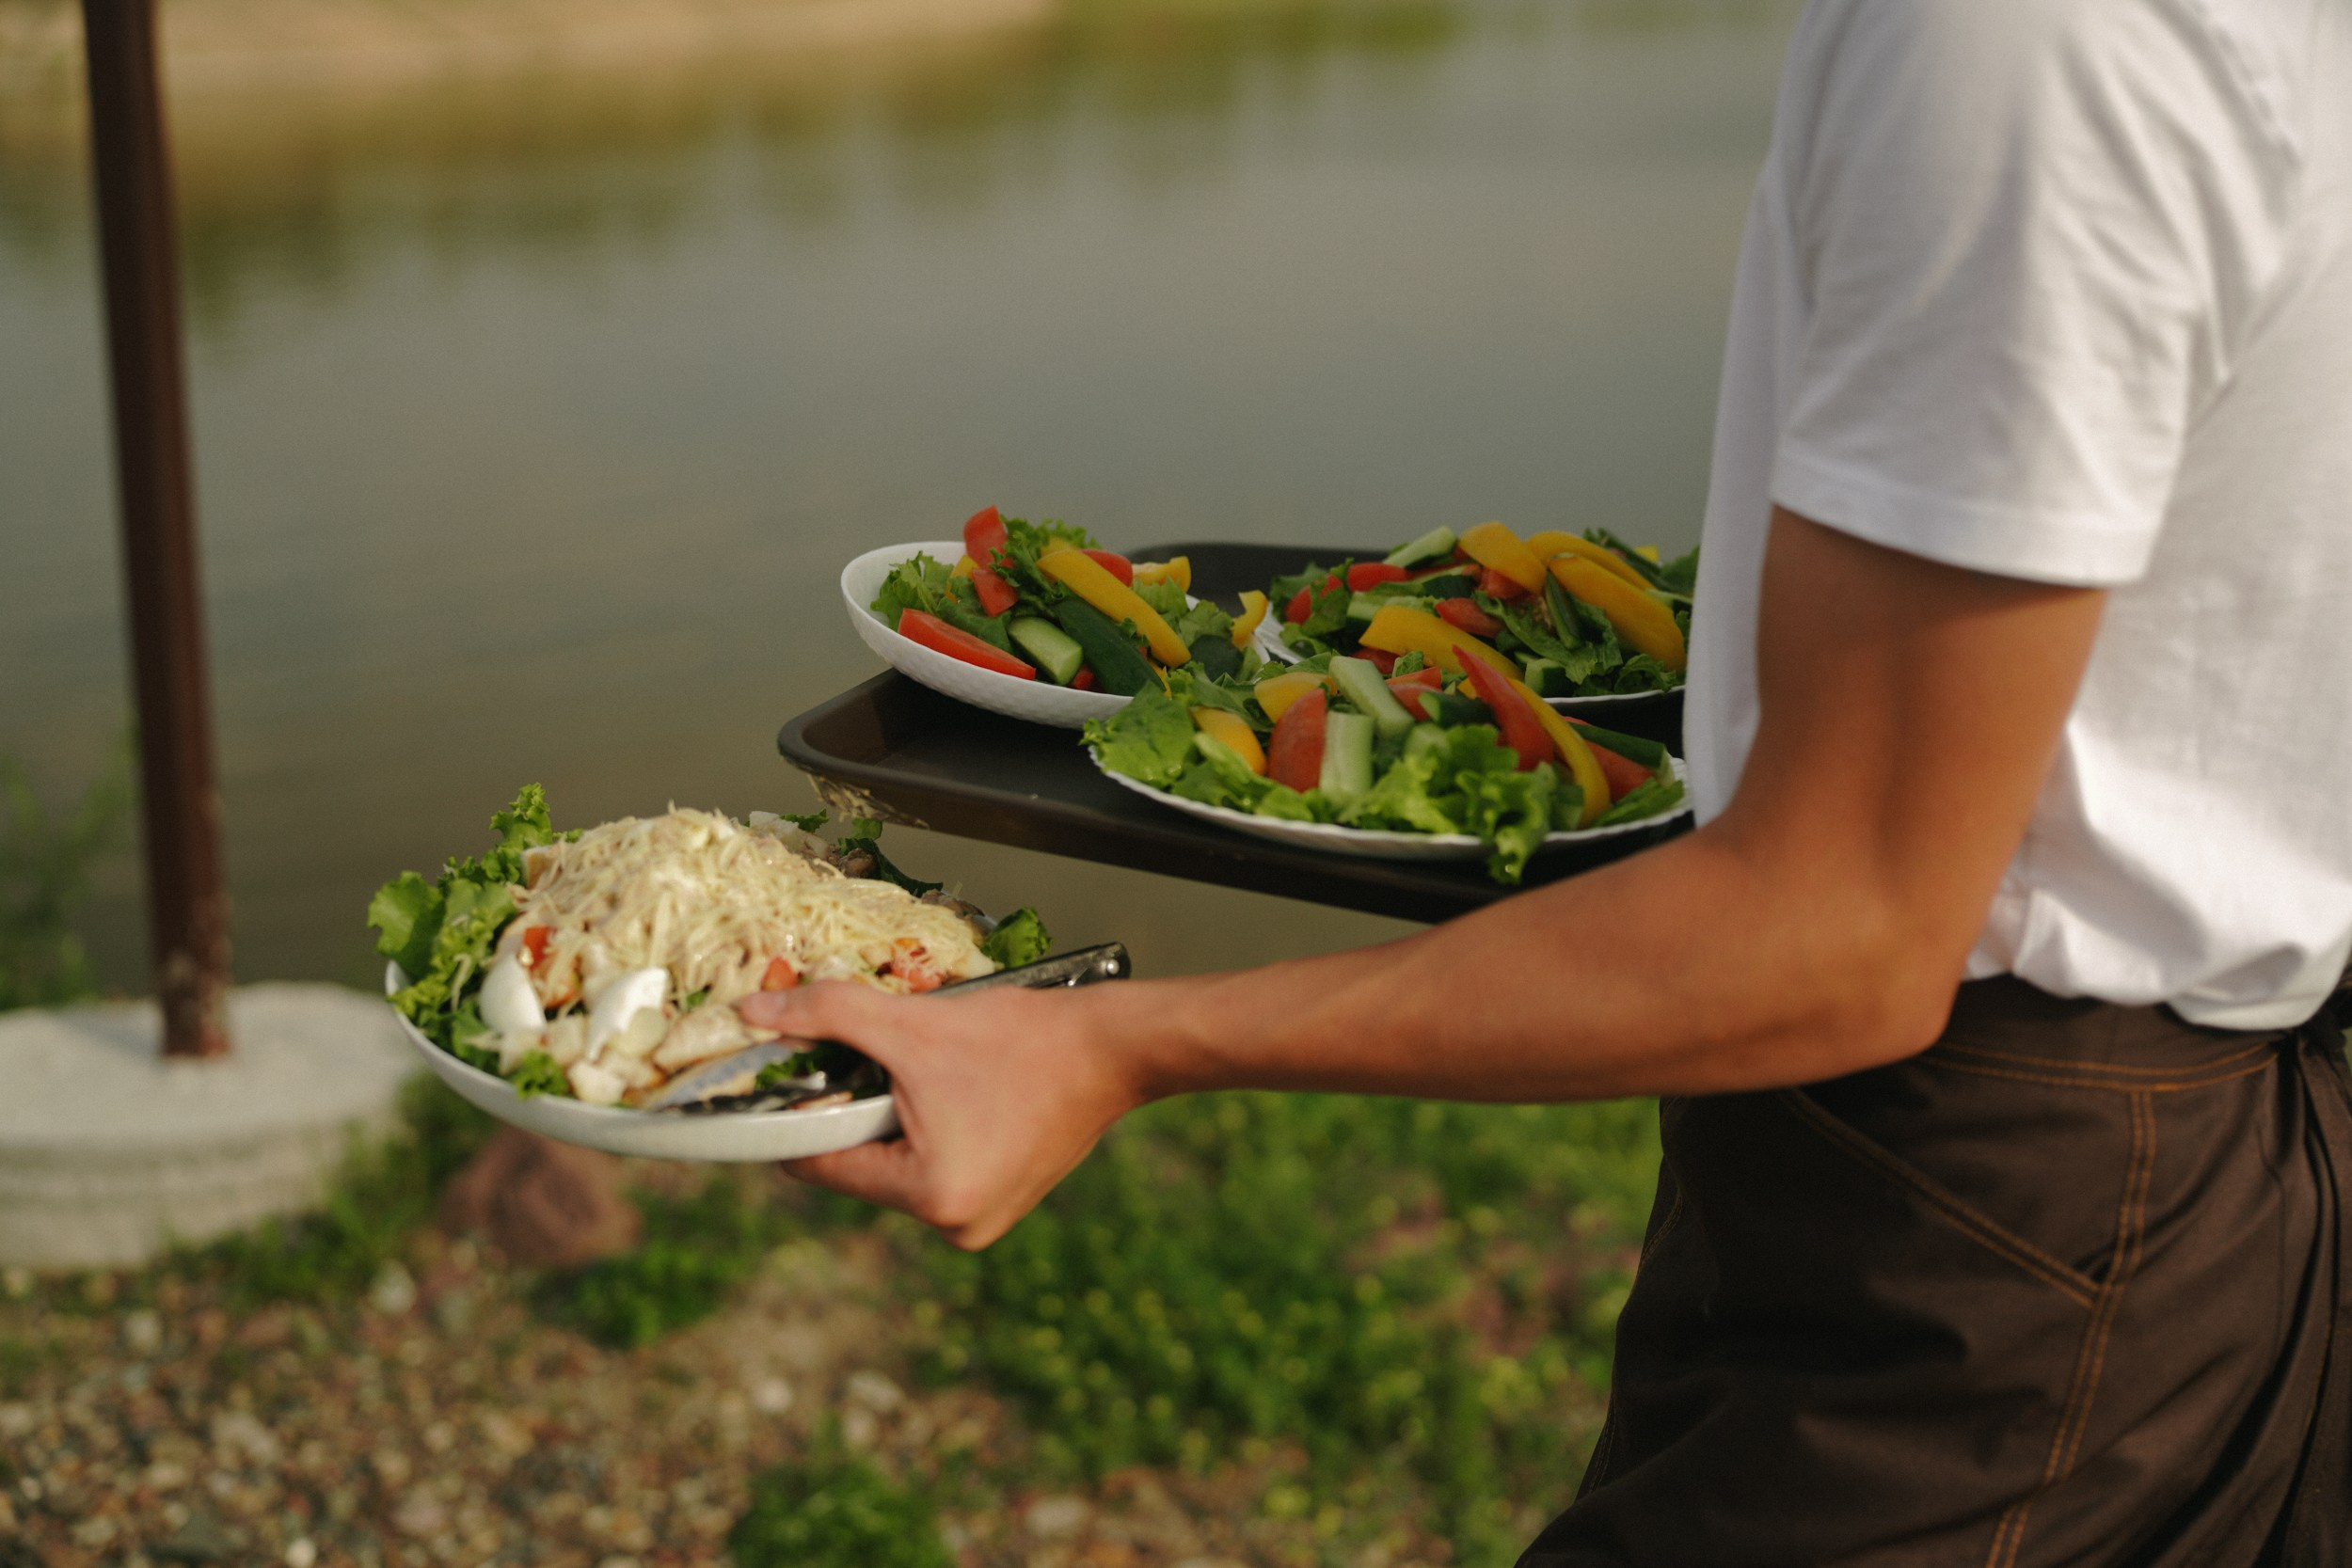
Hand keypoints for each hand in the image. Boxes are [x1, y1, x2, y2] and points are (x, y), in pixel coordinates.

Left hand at [736, 981, 1143, 1248]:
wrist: (1114, 1047)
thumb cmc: (1023, 1039)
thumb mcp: (912, 1024)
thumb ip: (826, 1016)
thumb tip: (754, 1011)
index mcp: (931, 1197)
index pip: (823, 1163)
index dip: (796, 1114)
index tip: (783, 1072)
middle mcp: (956, 1226)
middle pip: (861, 1166)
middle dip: (854, 1109)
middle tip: (863, 1056)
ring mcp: (984, 1219)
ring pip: (898, 1164)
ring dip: (892, 1116)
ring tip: (916, 1068)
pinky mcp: (1003, 1200)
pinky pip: (936, 1165)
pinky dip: (927, 1127)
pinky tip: (948, 1087)